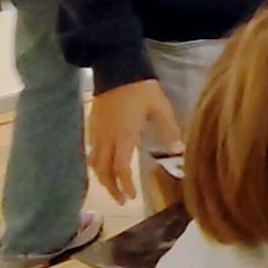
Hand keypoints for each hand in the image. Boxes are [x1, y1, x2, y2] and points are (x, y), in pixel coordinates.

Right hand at [87, 80, 180, 204]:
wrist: (116, 66)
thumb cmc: (140, 87)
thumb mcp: (160, 107)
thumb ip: (169, 129)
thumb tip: (178, 150)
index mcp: (123, 135)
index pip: (119, 168)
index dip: (124, 185)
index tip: (132, 197)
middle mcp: (106, 137)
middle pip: (102, 170)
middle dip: (111, 188)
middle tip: (121, 200)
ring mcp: (96, 131)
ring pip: (93, 162)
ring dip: (102, 177)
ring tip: (112, 187)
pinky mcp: (92, 124)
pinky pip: (89, 150)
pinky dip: (95, 163)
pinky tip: (102, 165)